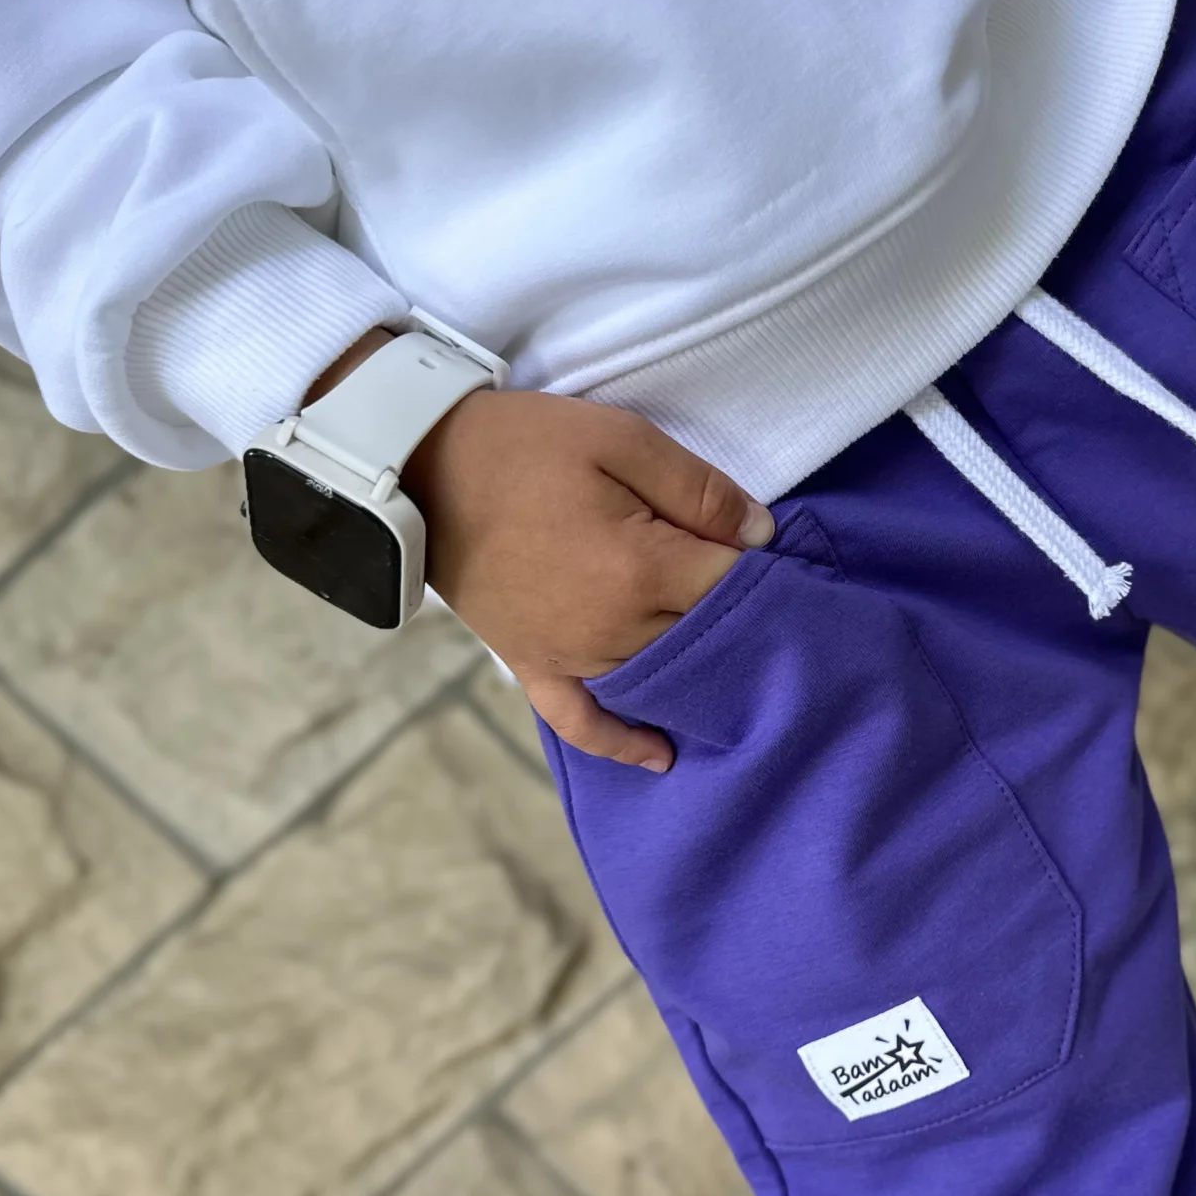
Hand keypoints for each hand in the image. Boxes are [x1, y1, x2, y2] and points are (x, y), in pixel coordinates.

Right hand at [309, 332, 772, 770]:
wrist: (420, 467)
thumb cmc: (524, 446)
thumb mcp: (620, 440)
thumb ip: (698, 491)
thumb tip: (763, 536)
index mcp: (640, 570)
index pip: (732, 586)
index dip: (760, 568)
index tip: (774, 552)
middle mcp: (612, 629)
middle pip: (702, 636)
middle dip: (735, 617)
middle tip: (759, 597)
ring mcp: (570, 655)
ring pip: (657, 678)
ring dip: (696, 671)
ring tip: (735, 661)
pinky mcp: (532, 666)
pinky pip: (581, 720)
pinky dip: (621, 742)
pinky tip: (661, 755)